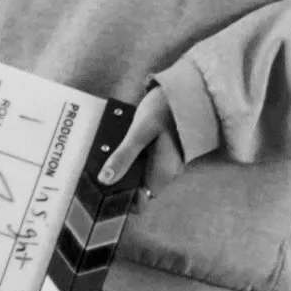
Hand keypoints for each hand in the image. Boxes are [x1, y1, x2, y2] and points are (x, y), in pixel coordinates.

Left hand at [99, 84, 187, 198]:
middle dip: (119, 179)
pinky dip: (133, 155)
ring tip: (109, 151)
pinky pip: (145, 161)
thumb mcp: (140, 132)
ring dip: (124, 165)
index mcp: (161, 174)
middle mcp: (166, 174)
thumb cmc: (165, 109)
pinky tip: (123, 143)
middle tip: (100, 164)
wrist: (189, 88)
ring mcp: (168, 164)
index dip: (122, 199)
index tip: (103, 186)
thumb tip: (105, 180)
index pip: (139, 203)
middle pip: (138, 188)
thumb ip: (123, 156)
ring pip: (140, 174)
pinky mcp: (166, 153)